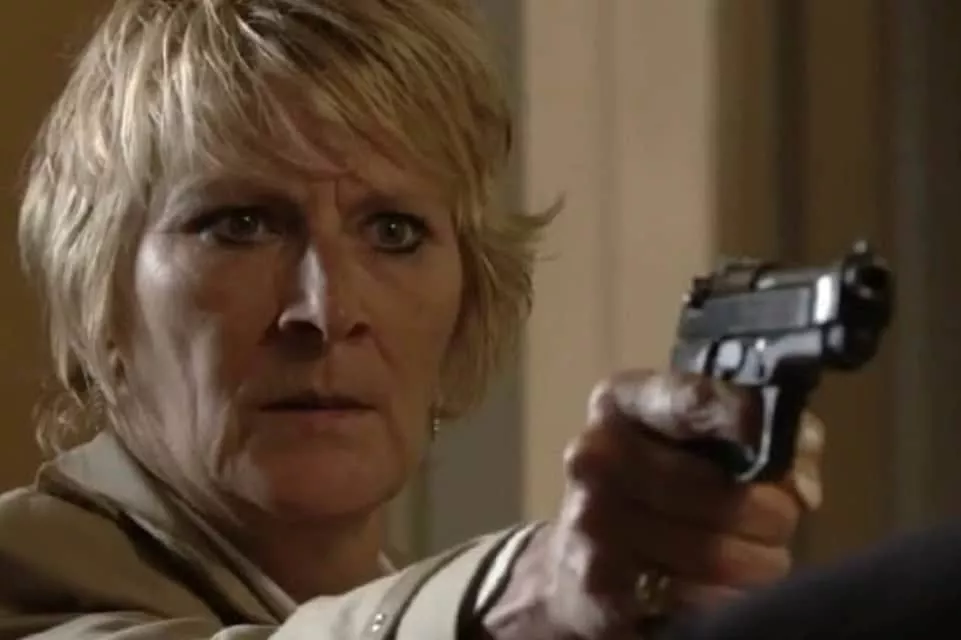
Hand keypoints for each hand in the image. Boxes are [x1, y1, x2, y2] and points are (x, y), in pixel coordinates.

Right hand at [482, 369, 823, 639]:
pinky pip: (700, 602)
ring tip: (749, 557)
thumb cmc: (660, 484)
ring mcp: (591, 523)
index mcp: (621, 404)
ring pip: (722, 556)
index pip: (691, 400)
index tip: (773, 432)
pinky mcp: (598, 588)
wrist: (581, 558)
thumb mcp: (701, 440)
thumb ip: (764, 436)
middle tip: (775, 521)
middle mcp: (596, 456)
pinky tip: (715, 589)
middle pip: (725, 493)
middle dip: (773, 515)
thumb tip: (800, 483)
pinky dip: (725, 601)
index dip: (742, 415)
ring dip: (757, 564)